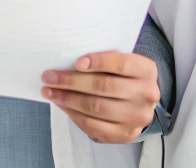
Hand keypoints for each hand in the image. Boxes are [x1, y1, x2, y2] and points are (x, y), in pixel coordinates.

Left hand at [41, 51, 159, 143]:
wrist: (140, 104)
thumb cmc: (124, 77)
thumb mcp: (122, 63)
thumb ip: (104, 61)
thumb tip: (68, 62)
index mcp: (146, 70)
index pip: (121, 64)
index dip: (98, 62)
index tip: (76, 62)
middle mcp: (146, 94)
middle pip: (104, 87)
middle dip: (72, 82)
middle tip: (49, 77)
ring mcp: (137, 117)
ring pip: (96, 107)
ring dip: (68, 99)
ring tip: (50, 91)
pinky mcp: (125, 134)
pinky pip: (94, 126)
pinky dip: (74, 115)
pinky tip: (63, 105)